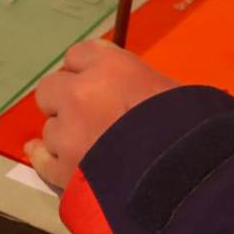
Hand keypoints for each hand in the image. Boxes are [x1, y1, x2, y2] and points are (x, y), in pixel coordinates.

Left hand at [27, 40, 177, 189]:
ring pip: (50, 128)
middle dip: (65, 100)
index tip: (97, 82)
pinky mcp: (64, 170)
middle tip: (89, 115)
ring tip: (93, 148)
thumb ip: (135, 84)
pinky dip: (50, 160)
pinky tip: (56, 159)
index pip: (79, 55)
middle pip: (51, 88)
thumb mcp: (169, 90)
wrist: (186, 178)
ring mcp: (68, 134)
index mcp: (111, 67)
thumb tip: (125, 91)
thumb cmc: (190, 129)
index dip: (87, 70)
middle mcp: (81, 94)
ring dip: (65, 135)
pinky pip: (43, 161)